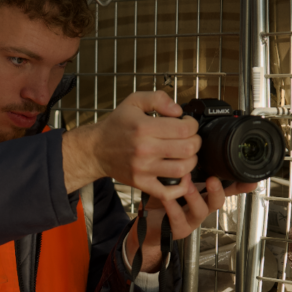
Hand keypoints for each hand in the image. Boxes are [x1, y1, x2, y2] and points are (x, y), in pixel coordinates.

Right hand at [62, 91, 200, 201]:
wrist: (96, 149)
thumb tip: (178, 110)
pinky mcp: (142, 183)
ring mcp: (143, 169)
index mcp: (144, 127)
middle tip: (189, 138)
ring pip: (182, 170)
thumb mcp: (133, 101)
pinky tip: (180, 177)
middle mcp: (145, 149)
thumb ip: (158, 99)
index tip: (187, 124)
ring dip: (191, 161)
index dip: (192, 125)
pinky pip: (167, 192)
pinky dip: (180, 188)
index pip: (184, 129)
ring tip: (185, 154)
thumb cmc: (116, 125)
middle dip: (195, 141)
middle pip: (188, 149)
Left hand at [126, 176, 257, 272]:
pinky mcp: (179, 229)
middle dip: (218, 190)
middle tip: (213, 179)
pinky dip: (172, 206)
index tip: (251, 180)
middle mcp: (203, 207)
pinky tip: (167, 197)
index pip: (228, 188)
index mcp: (205, 194)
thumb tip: (191, 142)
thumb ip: (187, 166)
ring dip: (194, 196)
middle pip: (218, 200)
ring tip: (186, 185)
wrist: (149, 222)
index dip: (241, 185)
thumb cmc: (164, 197)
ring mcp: (192, 219)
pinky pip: (177, 218)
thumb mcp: (178, 179)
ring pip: (201, 210)